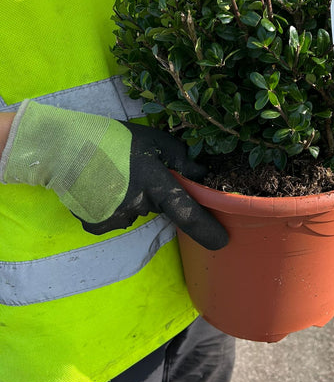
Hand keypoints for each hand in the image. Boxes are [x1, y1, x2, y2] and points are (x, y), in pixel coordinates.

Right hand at [0, 101, 227, 249]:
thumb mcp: (154, 139)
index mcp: (155, 183)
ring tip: (114, 175)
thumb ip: (181, 158)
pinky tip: (102, 187)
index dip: (206, 230)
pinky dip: (112, 206)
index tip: (221, 243)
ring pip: (136, 212)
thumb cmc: (114, 139)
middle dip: (154, 194)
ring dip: (132, 198)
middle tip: (135, 171)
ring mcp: (117, 218)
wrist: (64, 147)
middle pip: (157, 207)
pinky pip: (115, 218)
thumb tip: (201, 175)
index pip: (187, 213)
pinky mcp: (97, 225)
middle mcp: (138, 205)